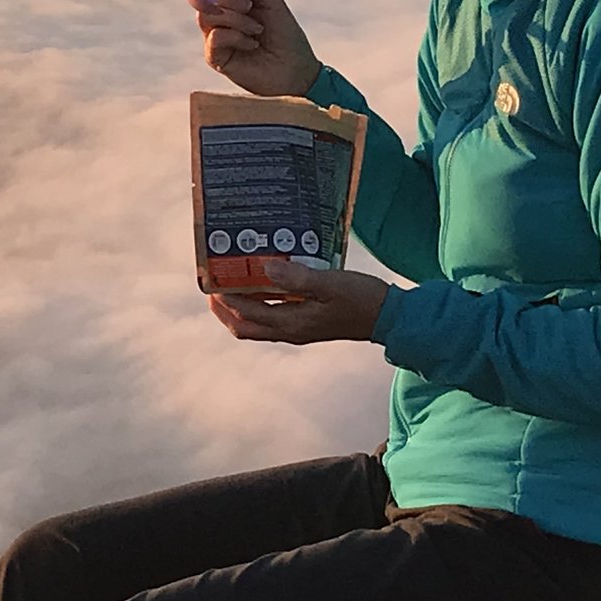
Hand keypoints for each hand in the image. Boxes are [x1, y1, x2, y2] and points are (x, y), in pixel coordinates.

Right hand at [187, 0, 322, 97]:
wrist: (295, 68)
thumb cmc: (286, 35)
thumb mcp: (272, 1)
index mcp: (229, 1)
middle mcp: (218, 18)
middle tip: (249, 6)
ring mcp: (215, 38)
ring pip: (208, 16)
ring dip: (236, 19)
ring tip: (257, 30)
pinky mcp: (215, 58)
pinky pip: (214, 37)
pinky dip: (235, 37)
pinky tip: (251, 45)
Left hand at [207, 263, 388, 344]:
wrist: (388, 317)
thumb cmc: (361, 299)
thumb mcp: (330, 284)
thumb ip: (298, 278)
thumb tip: (266, 269)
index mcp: (291, 324)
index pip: (246, 313)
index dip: (224, 298)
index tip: (212, 277)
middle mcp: (290, 331)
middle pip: (244, 326)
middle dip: (224, 308)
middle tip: (214, 282)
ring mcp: (297, 329)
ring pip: (256, 323)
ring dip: (240, 305)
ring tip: (232, 279)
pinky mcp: (306, 323)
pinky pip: (272, 315)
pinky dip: (260, 302)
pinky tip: (264, 281)